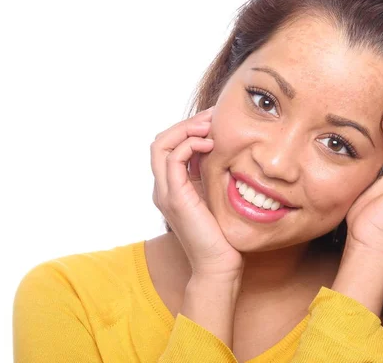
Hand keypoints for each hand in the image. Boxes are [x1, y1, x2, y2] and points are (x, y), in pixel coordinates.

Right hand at [150, 107, 243, 279]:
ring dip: (186, 129)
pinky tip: (210, 144)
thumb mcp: (215, 195)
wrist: (219, 265)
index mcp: (172, 186)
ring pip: (161, 145)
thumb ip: (211, 174)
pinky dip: (189, 144)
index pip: (169, 146)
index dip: (188, 129)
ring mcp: (166, 192)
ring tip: (210, 126)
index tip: (214, 121)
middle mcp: (163, 187)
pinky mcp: (175, 197)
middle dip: (186, 123)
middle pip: (160, 141)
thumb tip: (221, 148)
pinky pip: (173, 159)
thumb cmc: (222, 234)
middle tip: (212, 117)